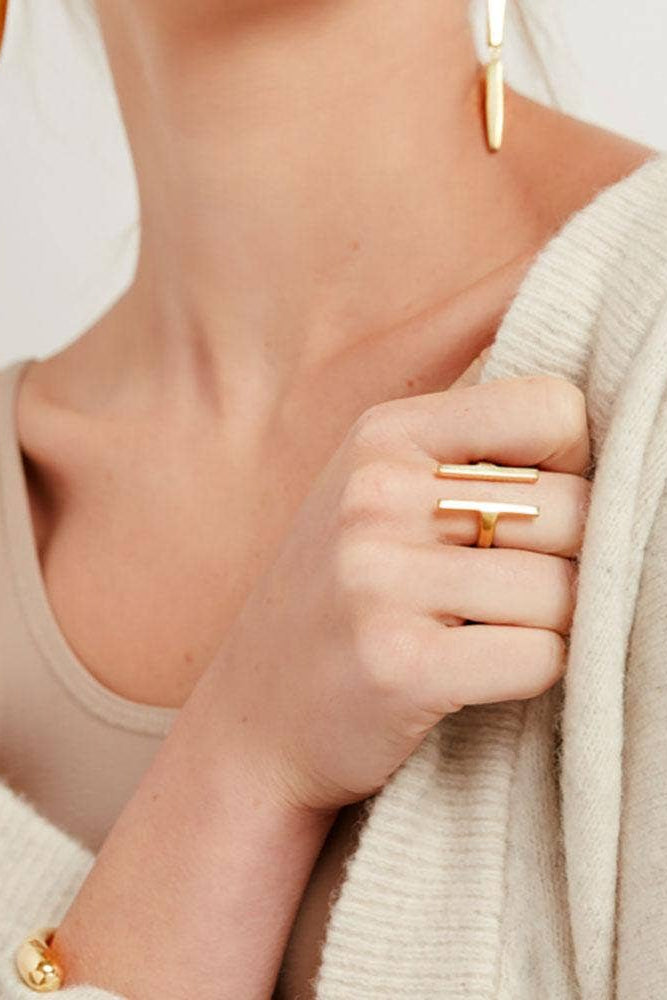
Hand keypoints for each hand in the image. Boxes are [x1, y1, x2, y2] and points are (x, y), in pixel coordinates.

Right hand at [193, 373, 589, 815]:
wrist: (255, 720)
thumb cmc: (341, 601)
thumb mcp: (379, 496)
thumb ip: (471, 461)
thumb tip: (612, 459)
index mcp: (382, 436)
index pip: (552, 409)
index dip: (576, 463)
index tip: (543, 509)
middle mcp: (375, 495)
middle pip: (574, 508)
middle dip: (574, 559)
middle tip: (523, 591)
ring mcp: (380, 580)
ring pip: (566, 591)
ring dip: (556, 626)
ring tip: (495, 634)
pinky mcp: (399, 665)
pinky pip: (543, 657)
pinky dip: (536, 672)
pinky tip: (483, 673)